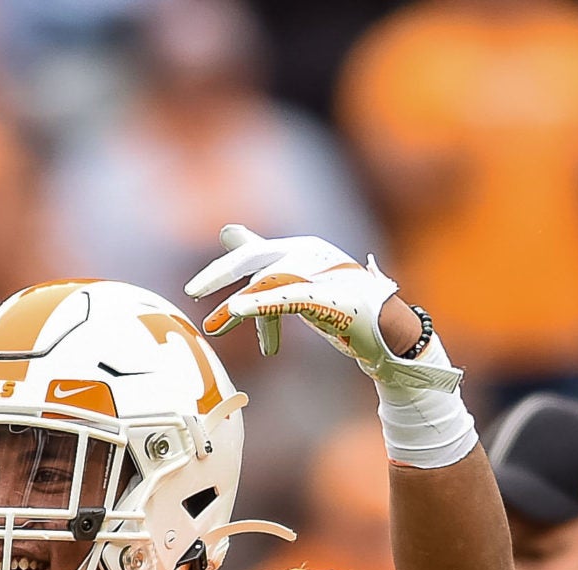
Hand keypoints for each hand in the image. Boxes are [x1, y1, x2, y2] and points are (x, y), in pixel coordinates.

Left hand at [185, 227, 453, 391]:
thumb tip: (228, 230)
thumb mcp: (296, 282)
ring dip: (238, 307)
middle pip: (256, 257)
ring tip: (213, 327)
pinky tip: (238, 311)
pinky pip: (288, 299)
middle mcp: (309, 253)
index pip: (254, 253)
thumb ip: (262, 259)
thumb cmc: (340, 306)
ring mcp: (321, 273)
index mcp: (301, 248)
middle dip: (221, 274)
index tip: (194, 291)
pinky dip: (262, 304)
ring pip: (269, 282)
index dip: (223, 270)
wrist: (386, 331)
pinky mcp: (328, 297)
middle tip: (191, 293)